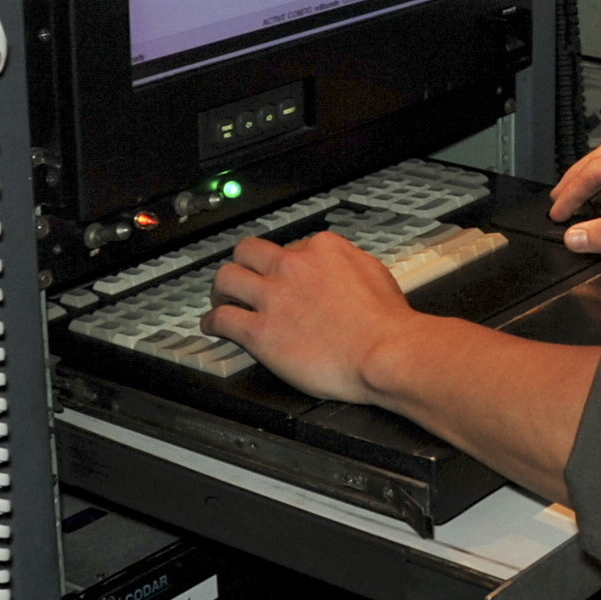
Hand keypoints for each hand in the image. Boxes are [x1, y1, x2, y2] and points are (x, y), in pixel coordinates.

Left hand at [203, 231, 416, 403]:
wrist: (384, 353)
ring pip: (226, 279)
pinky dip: (213, 323)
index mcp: (323, 249)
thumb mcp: (375, 273)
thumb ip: (349, 266)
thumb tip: (340, 270)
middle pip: (249, 252)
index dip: (285, 264)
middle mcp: (293, 265)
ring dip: (221, 290)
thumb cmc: (387, 324)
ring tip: (221, 300)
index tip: (284, 276)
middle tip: (243, 279)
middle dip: (244, 265)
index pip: (291, 246)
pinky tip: (214, 327)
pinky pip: (221, 319)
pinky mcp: (260, 331)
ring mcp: (273, 296)